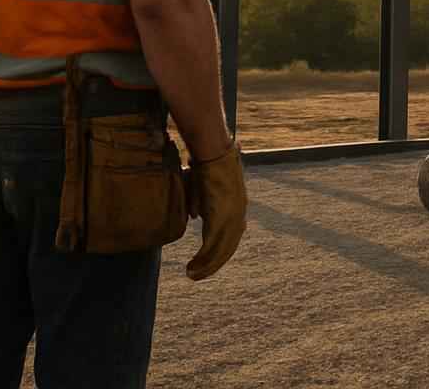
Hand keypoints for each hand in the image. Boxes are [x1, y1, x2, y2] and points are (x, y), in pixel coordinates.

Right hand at [185, 143, 246, 280]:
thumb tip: (195, 216)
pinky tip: (191, 268)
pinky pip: (211, 246)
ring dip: (205, 266)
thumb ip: (202, 203)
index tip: (209, 262)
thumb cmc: (207, 164)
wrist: (213, 151)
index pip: (232, 237)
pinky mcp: (219, 217)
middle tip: (197, 275)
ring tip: (191, 275)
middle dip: (212, 265)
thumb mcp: (205, 187)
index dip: (221, 252)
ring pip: (220, 251)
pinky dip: (201, 260)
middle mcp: (238, 214)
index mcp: (238, 207)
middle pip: (228, 248)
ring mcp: (230, 216)